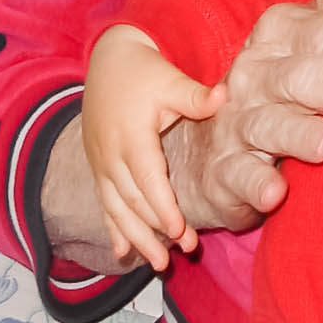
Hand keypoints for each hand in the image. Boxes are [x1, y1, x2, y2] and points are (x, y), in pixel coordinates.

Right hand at [82, 25, 223, 270]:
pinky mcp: (98, 166)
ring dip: (136, 238)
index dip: (163, 207)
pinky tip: (123, 253)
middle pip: (132, 202)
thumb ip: (196, 95)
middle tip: (179, 255)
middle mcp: (111, 155)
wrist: (108, 59)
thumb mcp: (171, 79)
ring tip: (157, 263)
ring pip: (116, 209)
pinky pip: (104, 203)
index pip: (148, 180)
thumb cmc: (145, 70)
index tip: (180, 231)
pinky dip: (114, 228)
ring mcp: (101, 163)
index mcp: (132, 137)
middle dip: (155, 232)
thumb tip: (225, 96)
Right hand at [159, 1, 322, 236]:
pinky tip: (276, 193)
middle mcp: (254, 73)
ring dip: (301, 135)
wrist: (208, 147)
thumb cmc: (284, 91)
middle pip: (302, 77)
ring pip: (270, 125)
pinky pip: (238, 176)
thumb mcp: (312, 50)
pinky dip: (256, 185)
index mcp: (280, 33)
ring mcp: (234, 122)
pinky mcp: (222, 171)